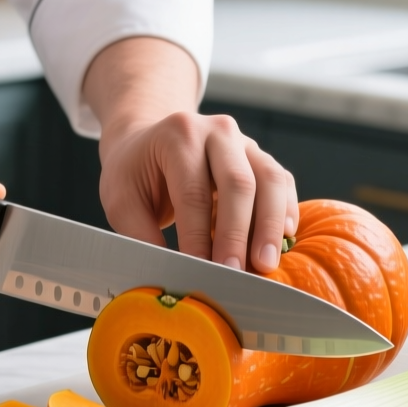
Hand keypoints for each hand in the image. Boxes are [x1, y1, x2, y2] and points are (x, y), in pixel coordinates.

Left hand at [84, 38, 297, 271]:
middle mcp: (217, 131)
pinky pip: (282, 182)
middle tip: (237, 273)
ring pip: (270, 180)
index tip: (200, 271)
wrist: (149, 141)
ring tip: (265, 263)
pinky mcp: (261, 157)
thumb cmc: (135, 171)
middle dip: (238, 233)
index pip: (193, 192)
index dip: (199, 236)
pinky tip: (284, 239)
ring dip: (270, 225)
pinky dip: (285, 211)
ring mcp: (245, 142)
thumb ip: (141, 234)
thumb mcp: (122, 200)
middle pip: (239, 183)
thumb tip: (168, 275)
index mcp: (179, 135)